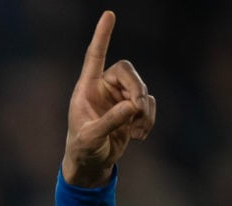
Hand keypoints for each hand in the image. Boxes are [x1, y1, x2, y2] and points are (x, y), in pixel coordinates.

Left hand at [62, 11, 155, 187]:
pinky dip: (149, 119)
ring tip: (136, 132)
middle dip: (137, 90)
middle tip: (137, 110)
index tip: (109, 14)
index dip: (102, 36)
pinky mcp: (132, 109)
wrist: (91, 164)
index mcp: (86, 89)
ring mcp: (119, 97)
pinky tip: (139, 136)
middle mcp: (103, 88)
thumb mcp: (91, 138)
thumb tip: (133, 106)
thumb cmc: (82, 149)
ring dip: (144, 111)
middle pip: (128, 72)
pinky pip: (149, 104)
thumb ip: (109, 121)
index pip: (94, 57)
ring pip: (142, 90)